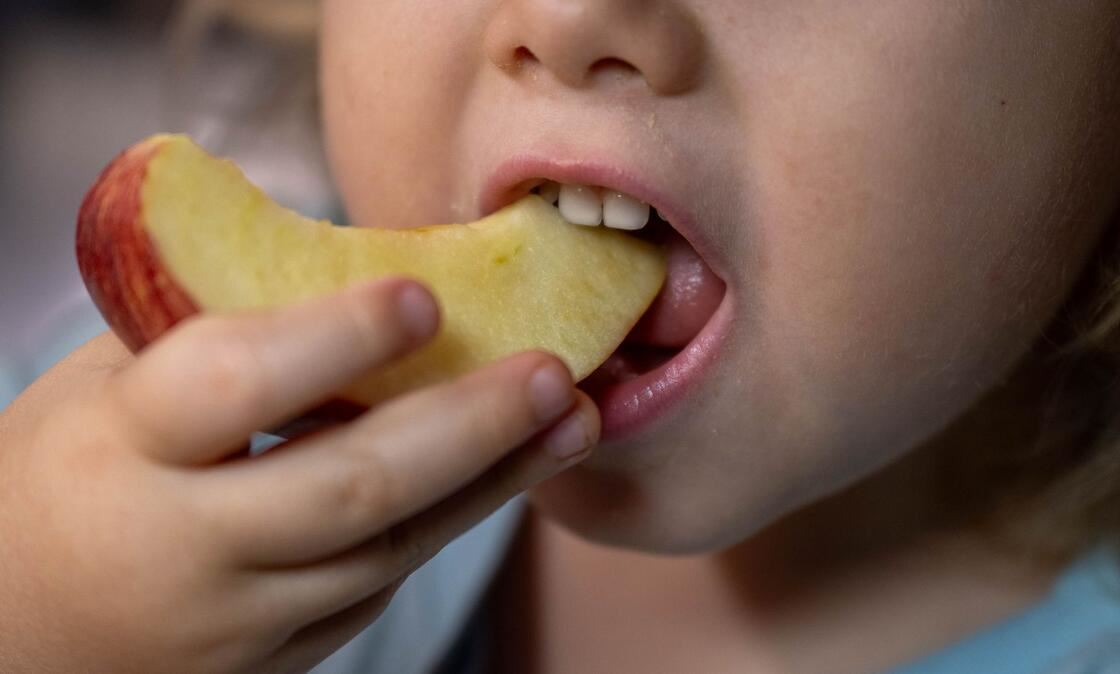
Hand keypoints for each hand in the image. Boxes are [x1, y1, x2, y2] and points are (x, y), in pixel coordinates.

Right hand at [0, 279, 597, 672]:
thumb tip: (351, 268)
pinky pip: (384, 581)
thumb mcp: (102, 390)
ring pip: (391, 544)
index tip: (424, 296)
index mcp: (121, 449)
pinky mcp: (283, 657)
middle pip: (350, 486)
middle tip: (552, 370)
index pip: (236, 385)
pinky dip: (451, 520)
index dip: (335, 338)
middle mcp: (185, 546)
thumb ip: (210, 334)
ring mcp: (241, 618)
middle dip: (467, 426)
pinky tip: (510, 471)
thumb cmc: (61, 481)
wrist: (19, 634)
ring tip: (573, 419)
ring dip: (493, 480)